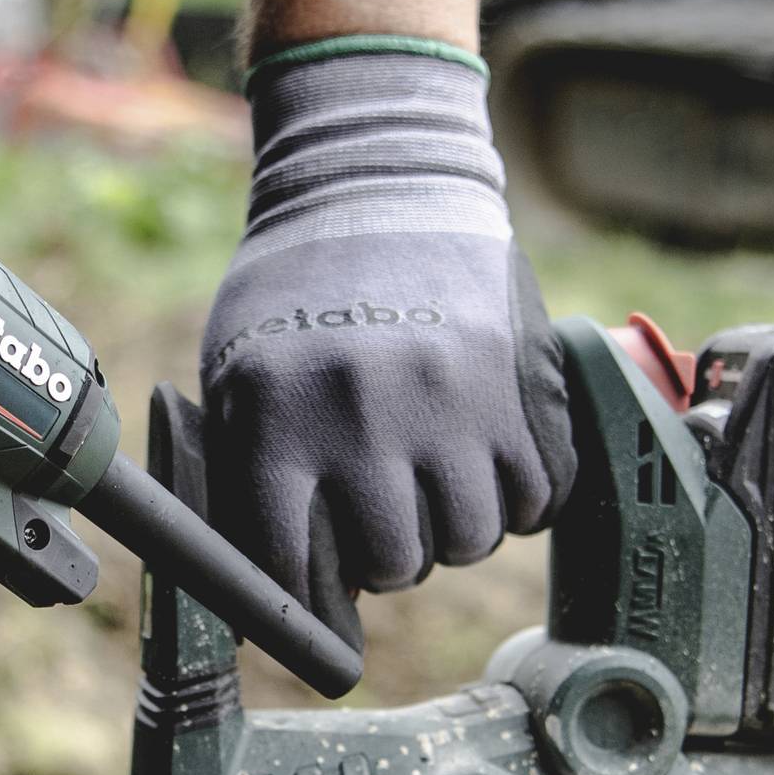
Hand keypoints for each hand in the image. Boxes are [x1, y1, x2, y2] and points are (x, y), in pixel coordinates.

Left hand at [200, 47, 571, 643]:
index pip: (294, 569)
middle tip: (386, 519)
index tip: (321, 592)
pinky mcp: (521, 387)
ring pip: (470, 541)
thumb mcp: (236, 372)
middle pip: (398, 564)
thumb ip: (251, 474)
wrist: (378, 179)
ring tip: (437, 486)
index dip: (308, 595)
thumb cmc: (294, 288)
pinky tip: (489, 464)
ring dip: (454, 529)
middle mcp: (368, 420)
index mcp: (281, 422)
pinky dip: (518, 500)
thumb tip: (277, 587)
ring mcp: (453, 405)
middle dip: (390, 557)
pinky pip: (537, 500)